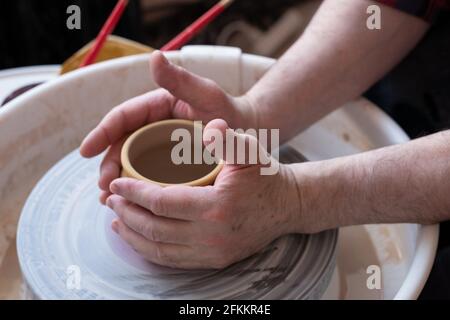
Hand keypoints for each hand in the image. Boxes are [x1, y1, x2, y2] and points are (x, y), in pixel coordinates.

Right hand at [80, 51, 255, 203]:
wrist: (249, 134)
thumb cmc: (230, 113)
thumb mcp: (208, 96)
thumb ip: (183, 80)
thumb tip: (155, 57)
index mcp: (158, 106)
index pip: (123, 117)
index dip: (102, 133)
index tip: (86, 151)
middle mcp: (155, 125)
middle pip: (121, 144)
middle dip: (108, 165)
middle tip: (103, 188)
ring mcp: (161, 146)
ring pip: (131, 163)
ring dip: (117, 182)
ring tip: (108, 201)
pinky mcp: (169, 164)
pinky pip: (146, 175)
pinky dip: (135, 189)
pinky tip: (130, 206)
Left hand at [105, 119, 302, 268]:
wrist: (288, 205)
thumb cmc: (265, 175)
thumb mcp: (249, 150)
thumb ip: (226, 138)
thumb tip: (206, 130)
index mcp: (218, 206)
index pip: (162, 202)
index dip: (134, 193)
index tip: (117, 183)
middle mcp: (213, 236)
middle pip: (155, 229)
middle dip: (127, 213)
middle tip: (111, 198)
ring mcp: (214, 253)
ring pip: (159, 250)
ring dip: (132, 235)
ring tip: (116, 218)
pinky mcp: (215, 261)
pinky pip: (173, 261)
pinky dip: (150, 250)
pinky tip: (138, 238)